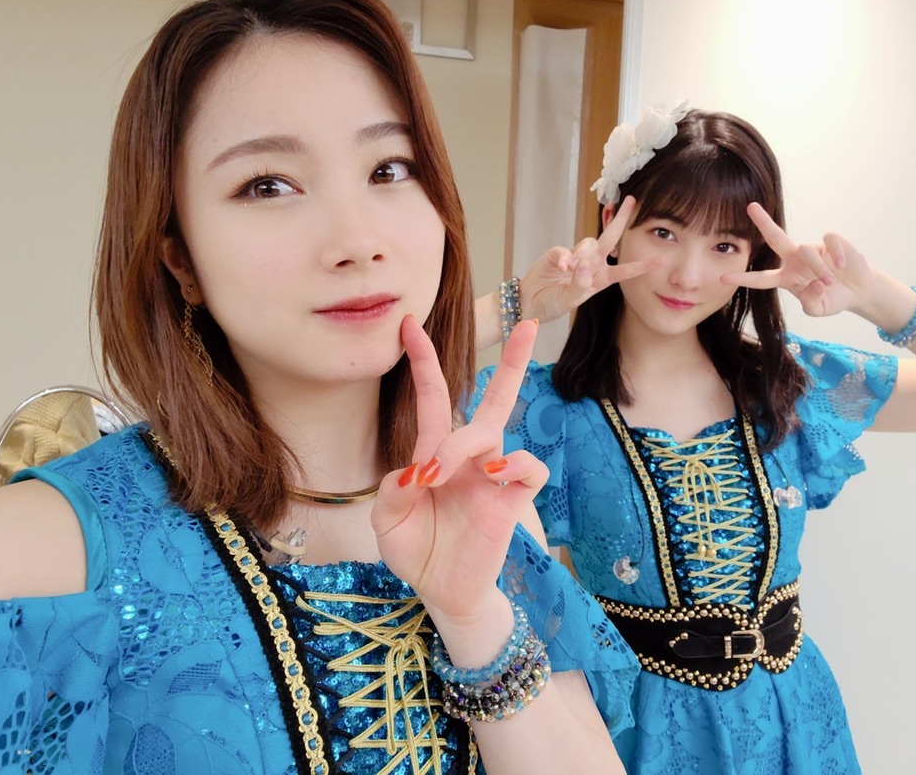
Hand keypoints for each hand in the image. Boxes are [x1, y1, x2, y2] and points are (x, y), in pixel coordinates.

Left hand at [372, 316, 546, 622]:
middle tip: (523, 323)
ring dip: (466, 441)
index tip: (408, 323)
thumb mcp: (387, 524)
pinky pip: (529, 470)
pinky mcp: (512, 503)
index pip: (432, 399)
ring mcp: (492, 479)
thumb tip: (415, 471)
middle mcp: (468, 458)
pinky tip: (492, 476)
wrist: (442, 593)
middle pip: (493, 399)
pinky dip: (514, 465)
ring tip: (440, 470)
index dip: (422, 361)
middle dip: (510, 362)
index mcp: (434, 454)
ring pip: (497, 432)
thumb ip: (391, 495)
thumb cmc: (416, 552)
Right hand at [519, 196, 662, 322]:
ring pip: (587, 244)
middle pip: (610, 238)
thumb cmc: (553, 304)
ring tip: (570, 271)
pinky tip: (562, 268)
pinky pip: (564, 251)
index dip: (642, 266)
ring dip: (583, 254)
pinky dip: (564, 258)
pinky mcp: (558, 253)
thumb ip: (578, 285)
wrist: (530, 302)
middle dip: (620, 219)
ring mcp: (575, 257)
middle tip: (630, 201)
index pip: (625, 270)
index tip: (661, 260)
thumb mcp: (570, 301)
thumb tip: (582, 265)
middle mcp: (591, 265)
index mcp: (600, 279)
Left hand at [722, 202, 876, 316]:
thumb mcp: (819, 309)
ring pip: (806, 249)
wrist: (857, 290)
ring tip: (829, 282)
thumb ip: (811, 303)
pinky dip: (837, 254)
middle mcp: (795, 259)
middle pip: (775, 238)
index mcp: (786, 277)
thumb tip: (814, 285)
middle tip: (750, 207)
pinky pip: (830, 241)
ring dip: (818, 268)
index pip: (760, 279)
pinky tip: (842, 265)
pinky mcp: (832, 242)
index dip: (744, 278)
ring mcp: (812, 249)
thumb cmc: (832, 298)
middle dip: (763, 222)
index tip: (723, 277)